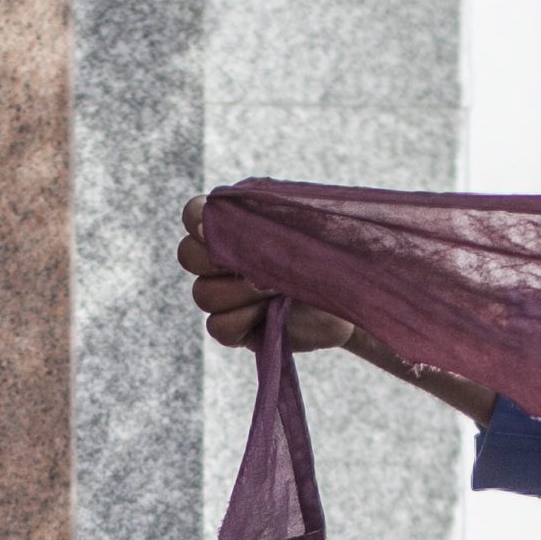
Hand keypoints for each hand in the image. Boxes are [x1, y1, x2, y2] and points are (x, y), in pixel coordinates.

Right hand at [180, 194, 354, 353]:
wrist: (352, 295)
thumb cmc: (326, 254)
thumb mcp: (301, 224)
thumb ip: (263, 211)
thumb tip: (223, 209)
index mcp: (231, 227)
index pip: (193, 215)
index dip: (197, 219)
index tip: (216, 224)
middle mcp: (219, 262)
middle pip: (187, 256)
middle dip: (218, 259)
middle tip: (255, 263)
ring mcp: (224, 298)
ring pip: (203, 293)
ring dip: (239, 291)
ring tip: (275, 289)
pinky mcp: (235, 330)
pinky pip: (217, 326)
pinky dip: (241, 318)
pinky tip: (268, 313)